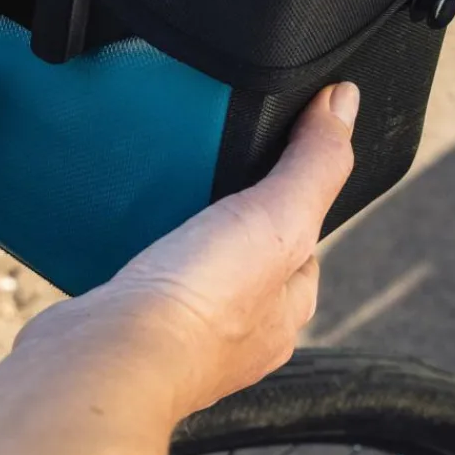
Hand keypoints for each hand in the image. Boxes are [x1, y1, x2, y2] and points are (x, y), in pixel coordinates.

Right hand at [0, 84, 357, 454]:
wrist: (108, 353)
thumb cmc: (201, 304)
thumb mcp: (276, 218)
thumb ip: (312, 164)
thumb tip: (346, 101)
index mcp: (284, 309)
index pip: (303, 242)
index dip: (290, 195)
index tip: (264, 156)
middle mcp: (240, 329)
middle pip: (242, 252)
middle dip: (224, 212)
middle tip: (202, 170)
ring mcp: (180, 331)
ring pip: (188, 264)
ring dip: (174, 230)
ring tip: (156, 190)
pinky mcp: (128, 323)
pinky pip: (138, 274)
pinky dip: (131, 249)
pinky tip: (115, 224)